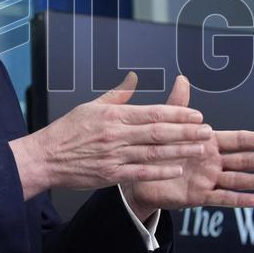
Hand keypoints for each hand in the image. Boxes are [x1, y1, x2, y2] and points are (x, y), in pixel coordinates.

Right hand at [10, 72, 211, 199]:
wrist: (45, 157)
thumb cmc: (67, 130)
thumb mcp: (91, 106)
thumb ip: (117, 95)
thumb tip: (134, 77)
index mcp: (113, 115)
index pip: (152, 112)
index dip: (177, 114)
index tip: (196, 114)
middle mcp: (116, 134)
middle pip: (158, 132)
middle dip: (186, 131)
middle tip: (208, 131)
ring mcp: (114, 156)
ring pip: (153, 152)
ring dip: (180, 150)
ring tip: (201, 148)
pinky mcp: (110, 175)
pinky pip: (140, 172)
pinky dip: (160, 171)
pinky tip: (177, 168)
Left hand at [121, 76, 253, 220]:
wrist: (138, 175)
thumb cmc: (156, 148)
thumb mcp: (167, 125)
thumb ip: (178, 106)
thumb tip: (182, 78)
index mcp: (209, 142)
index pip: (239, 140)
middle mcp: (213, 161)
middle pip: (244, 160)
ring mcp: (208, 179)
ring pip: (236, 180)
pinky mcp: (198, 195)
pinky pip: (221, 198)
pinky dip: (238, 199)